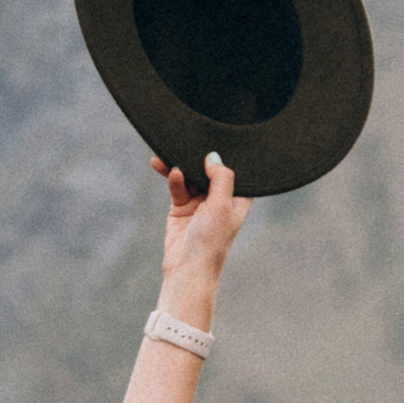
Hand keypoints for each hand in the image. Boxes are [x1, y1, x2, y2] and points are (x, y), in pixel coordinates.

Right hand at [154, 150, 249, 311]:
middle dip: (197, 155)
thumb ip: (221, 177)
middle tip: (185, 138)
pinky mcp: (181, 206)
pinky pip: (177, 184)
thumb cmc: (212, 242)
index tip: (217, 133)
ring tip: (164, 154)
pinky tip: (168, 171)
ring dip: (179, 164)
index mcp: (239, 197)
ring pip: (190, 174)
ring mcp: (200, 201)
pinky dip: (172, 177)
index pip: (235, 168)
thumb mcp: (223, 205)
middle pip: (209, 168)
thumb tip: (213, 155)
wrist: (187, 269)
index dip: (226, 153)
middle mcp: (221, 197)